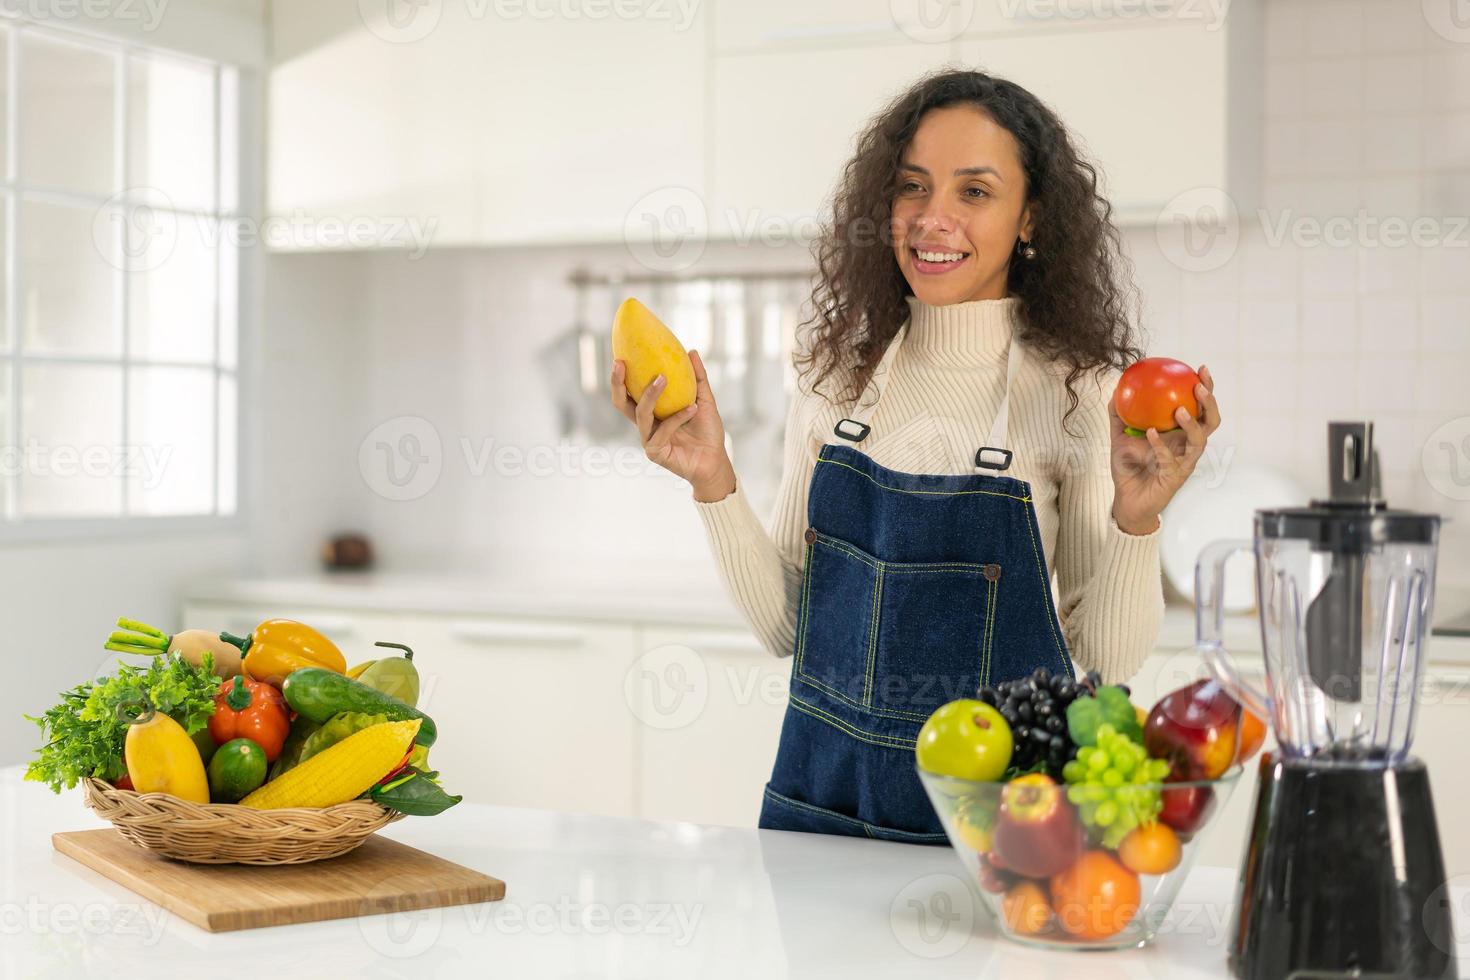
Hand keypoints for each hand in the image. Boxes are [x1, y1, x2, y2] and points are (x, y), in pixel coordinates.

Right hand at [611, 350, 736, 501]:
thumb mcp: (704, 400)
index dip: (622, 376)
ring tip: (663, 378)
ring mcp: (648, 439)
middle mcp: (646, 425)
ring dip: (651, 395)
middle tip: (621, 364)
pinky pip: (663, 431)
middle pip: (622, 404)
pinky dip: (678, 418)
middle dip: (617, 384)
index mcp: (653, 412)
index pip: (630, 393)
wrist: (716, 461)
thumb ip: (698, 378)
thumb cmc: (708, 432)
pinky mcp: (655, 452)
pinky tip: (692, 408)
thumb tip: (691, 351)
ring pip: (641, 414)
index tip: (621, 355)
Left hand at [1108, 365, 1221, 534]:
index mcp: (1180, 433)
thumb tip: (1117, 387)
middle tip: (1199, 387)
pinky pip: (1170, 460)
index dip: (1205, 388)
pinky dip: (1161, 446)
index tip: (1200, 369)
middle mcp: (1187, 446)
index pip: (1199, 407)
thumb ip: (1119, 413)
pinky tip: (1151, 433)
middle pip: (1210, 421)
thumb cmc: (1129, 467)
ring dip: (1191, 424)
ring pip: (1199, 441)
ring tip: (1179, 410)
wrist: (1126, 499)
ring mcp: (1184, 462)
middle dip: (1209, 403)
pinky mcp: (1174, 478)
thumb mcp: (1120, 436)